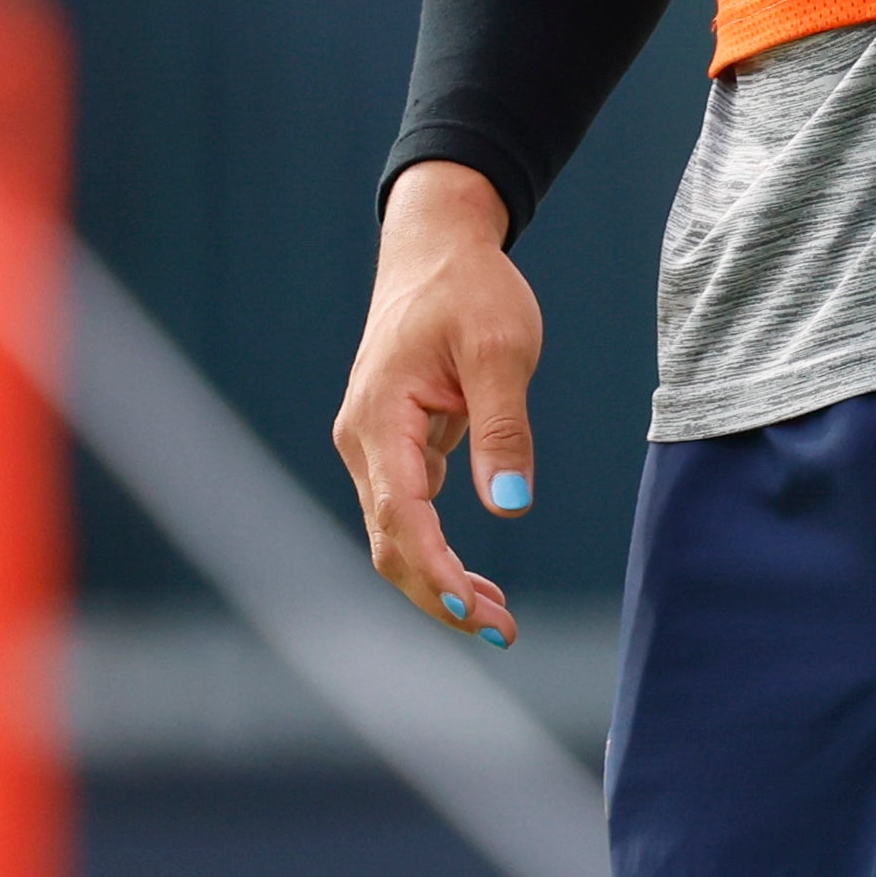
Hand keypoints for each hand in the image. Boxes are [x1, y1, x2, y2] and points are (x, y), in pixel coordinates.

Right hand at [331, 161, 541, 648]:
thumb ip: (503, 428)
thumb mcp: (500, 348)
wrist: (437, 245)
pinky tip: (476, 582)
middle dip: (439, 594)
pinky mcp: (394, 446)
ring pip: (397, 534)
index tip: (472, 613)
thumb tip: (511, 508)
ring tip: (499, 619)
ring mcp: (374, 445)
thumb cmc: (469, 288)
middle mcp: (364, 440)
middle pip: (391, 542)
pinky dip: (439, 552)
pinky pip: (409, 514)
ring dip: (440, 581)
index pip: (402, 516)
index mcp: (380, 417)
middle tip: (502, 631)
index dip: (435, 571)